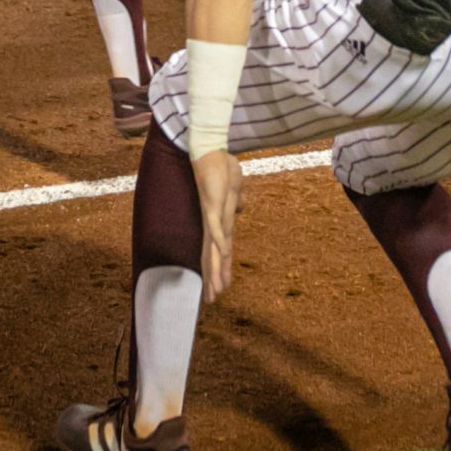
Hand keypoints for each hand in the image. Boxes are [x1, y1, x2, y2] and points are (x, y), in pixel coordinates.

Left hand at [193, 149, 243, 303]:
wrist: (209, 150)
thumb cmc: (221, 167)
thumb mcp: (234, 187)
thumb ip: (236, 200)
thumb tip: (241, 208)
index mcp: (218, 221)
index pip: (219, 250)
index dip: (220, 268)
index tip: (221, 287)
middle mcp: (212, 223)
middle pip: (213, 256)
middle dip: (213, 278)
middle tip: (212, 300)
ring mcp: (212, 215)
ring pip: (214, 248)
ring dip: (216, 268)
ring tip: (216, 288)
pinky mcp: (212, 205)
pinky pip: (216, 226)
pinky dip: (220, 240)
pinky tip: (223, 253)